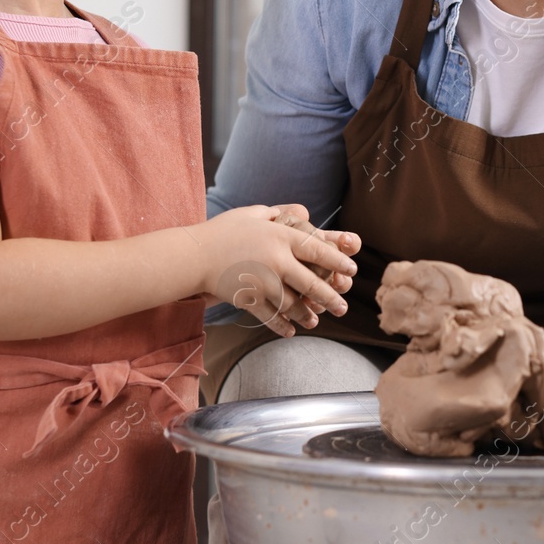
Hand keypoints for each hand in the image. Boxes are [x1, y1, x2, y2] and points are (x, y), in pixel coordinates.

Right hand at [196, 204, 357, 336]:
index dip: (337, 261)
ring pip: (293, 303)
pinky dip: (281, 325)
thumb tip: (307, 213)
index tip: (351, 270)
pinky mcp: (249, 299)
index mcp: (279, 236)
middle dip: (330, 296)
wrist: (192, 255)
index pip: (317, 249)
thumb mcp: (253, 213)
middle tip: (343, 307)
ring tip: (316, 321)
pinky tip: (291, 331)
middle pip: (311, 282)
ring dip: (307, 314)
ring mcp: (262, 282)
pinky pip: (270, 316)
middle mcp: (275, 259)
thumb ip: (281, 212)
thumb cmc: (223, 231)